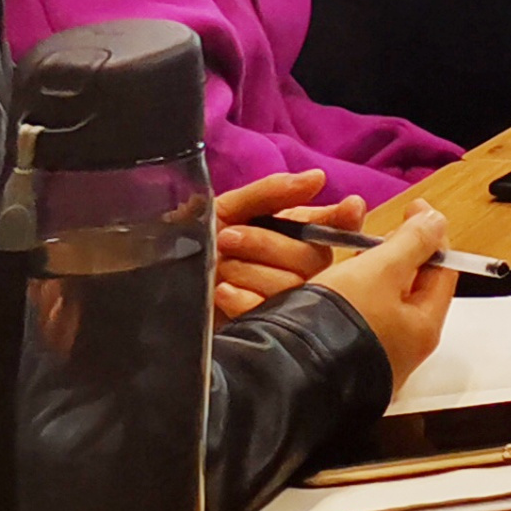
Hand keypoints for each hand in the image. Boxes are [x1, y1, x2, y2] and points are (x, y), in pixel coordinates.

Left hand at [213, 168, 356, 319]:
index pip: (341, 225)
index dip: (349, 218)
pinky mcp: (269, 331)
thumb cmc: (201, 244)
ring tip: (220, 268)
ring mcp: (289, 303)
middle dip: (266, 243)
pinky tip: (223, 292)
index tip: (350, 207)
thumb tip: (318, 179)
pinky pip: (272, 314)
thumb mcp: (231, 209)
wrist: (160, 286)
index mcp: (300, 235)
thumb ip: (272, 193)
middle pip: (313, 257)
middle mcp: (304, 269)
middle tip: (228, 238)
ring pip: (292, 285)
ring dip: (248, 270)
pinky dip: (243, 299)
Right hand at [307, 206, 458, 392]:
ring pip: (383, 303)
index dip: (431, 234)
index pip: (443, 270)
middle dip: (401, 253)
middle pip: (414, 288)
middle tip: (383, 232)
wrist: (285, 374)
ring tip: (355, 254)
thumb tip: (436, 222)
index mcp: (423, 327)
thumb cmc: (338, 326)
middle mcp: (404, 348)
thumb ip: (412, 242)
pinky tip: (334, 285)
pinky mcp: (346, 359)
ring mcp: (375, 356)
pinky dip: (353, 295)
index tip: (414, 209)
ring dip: (374, 273)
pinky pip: (359, 318)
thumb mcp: (379, 271)